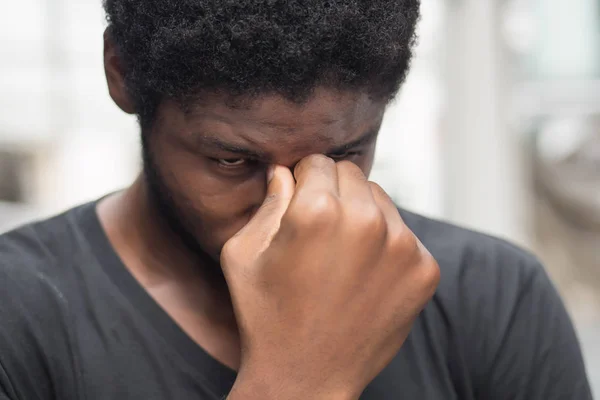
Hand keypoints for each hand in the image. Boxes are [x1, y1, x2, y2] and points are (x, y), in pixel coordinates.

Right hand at [222, 155, 439, 399]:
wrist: (307, 378)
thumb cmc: (265, 315)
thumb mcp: (243, 254)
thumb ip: (268, 201)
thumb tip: (284, 169)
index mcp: (317, 210)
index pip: (318, 161)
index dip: (303, 181)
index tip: (299, 205)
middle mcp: (367, 220)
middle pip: (352, 175)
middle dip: (333, 193)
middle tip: (319, 232)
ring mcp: (403, 246)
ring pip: (380, 200)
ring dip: (361, 215)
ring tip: (341, 255)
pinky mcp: (424, 269)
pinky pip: (403, 233)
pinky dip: (385, 245)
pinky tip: (363, 276)